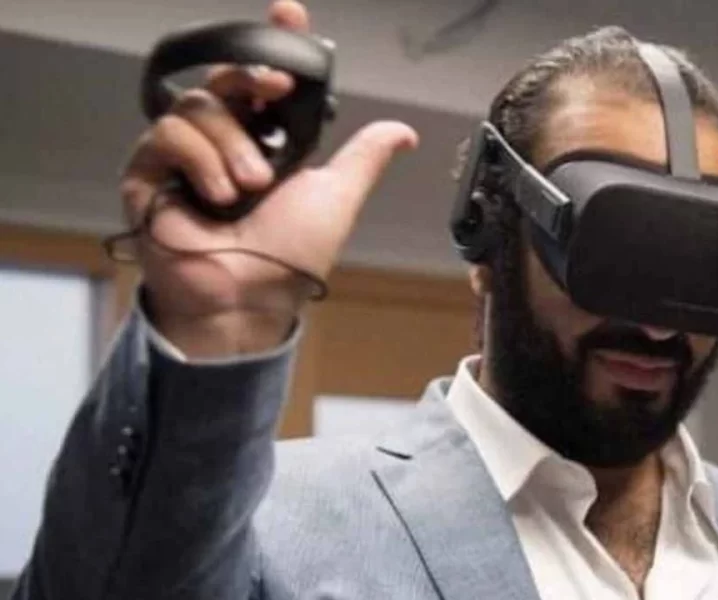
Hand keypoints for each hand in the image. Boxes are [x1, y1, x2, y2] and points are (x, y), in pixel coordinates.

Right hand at [119, 0, 418, 356]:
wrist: (249, 297)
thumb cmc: (291, 255)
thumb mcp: (337, 196)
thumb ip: (364, 157)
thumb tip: (404, 132)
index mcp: (267, 142)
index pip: (265, 80)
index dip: (274, 41)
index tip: (290, 11)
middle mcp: (226, 142)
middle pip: (228, 79)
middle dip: (254, 77)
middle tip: (277, 89)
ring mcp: (185, 156)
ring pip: (200, 105)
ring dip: (232, 143)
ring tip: (250, 186)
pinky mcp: (150, 173)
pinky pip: (166, 134)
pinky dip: (199, 157)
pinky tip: (218, 192)